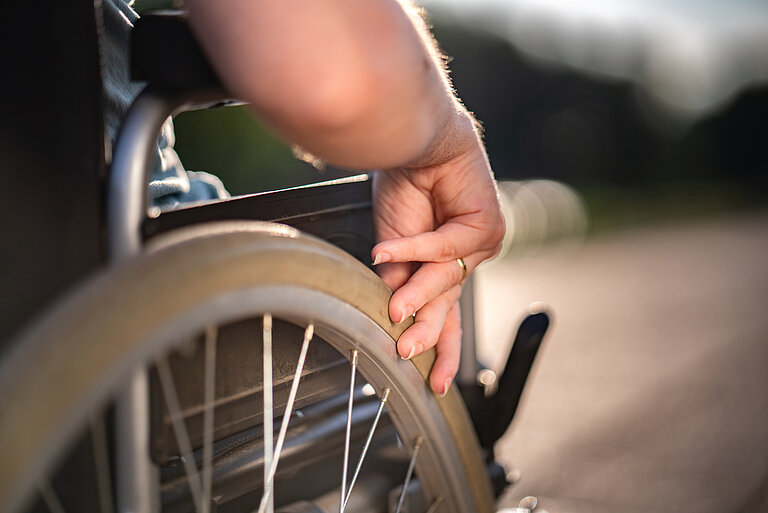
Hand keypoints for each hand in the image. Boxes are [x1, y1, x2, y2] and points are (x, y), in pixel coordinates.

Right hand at [372, 135, 503, 395]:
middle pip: (450, 306)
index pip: (445, 314)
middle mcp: (466, 258)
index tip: (434, 384)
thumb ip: (400, 279)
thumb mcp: (393, 244)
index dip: (439, 348)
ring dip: (417, 293)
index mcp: (445, 265)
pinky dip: (413, 249)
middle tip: (408, 354)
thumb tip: (399, 313)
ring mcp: (480, 243)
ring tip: (394, 311)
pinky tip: (384, 250)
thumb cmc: (403, 186)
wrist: (414, 142)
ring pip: (446, 280)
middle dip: (430, 333)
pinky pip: (445, 248)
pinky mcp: (486, 224)